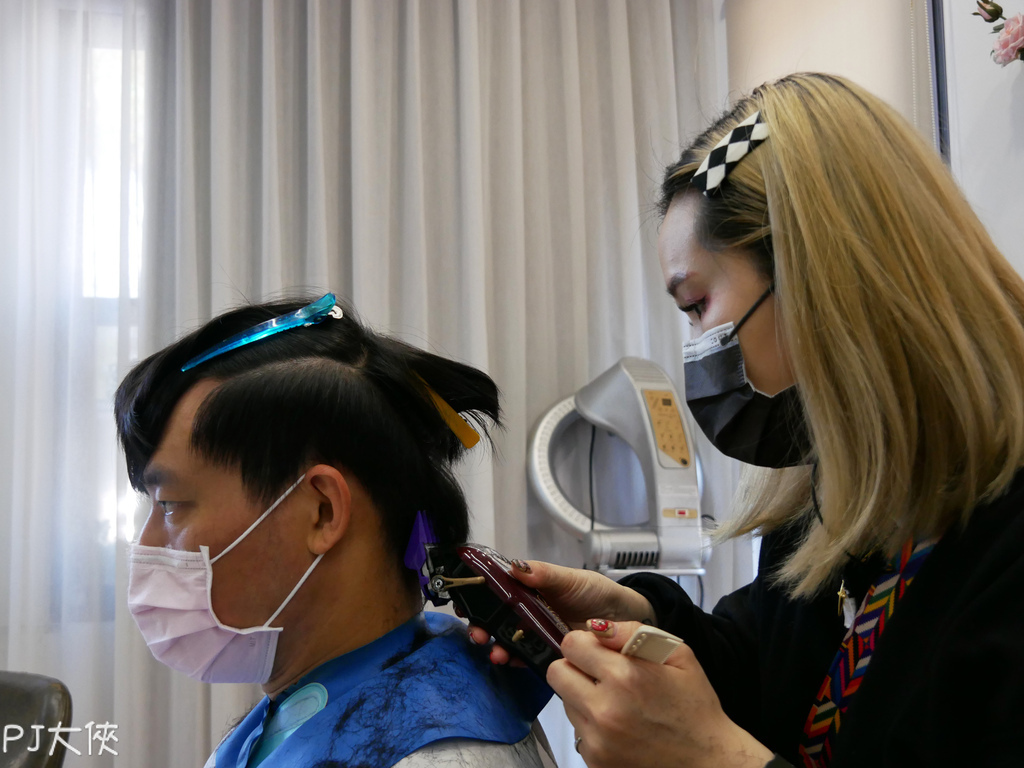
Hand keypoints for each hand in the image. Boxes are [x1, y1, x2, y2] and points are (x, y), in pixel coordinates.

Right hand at [467, 560, 655, 663]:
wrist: (622, 617)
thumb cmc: (596, 592)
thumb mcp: (570, 578)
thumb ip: (544, 574)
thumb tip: (515, 566)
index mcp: (528, 590)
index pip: (496, 592)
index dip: (477, 597)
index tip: (463, 602)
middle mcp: (528, 612)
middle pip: (496, 619)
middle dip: (481, 625)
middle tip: (477, 632)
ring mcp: (536, 634)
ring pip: (508, 639)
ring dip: (496, 645)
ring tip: (494, 651)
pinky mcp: (548, 653)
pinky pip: (527, 657)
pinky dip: (516, 659)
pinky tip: (510, 659)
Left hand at [549, 619, 772, 767]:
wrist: (708, 762)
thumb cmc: (695, 707)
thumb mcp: (678, 655)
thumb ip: (633, 632)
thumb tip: (596, 625)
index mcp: (625, 676)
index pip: (571, 644)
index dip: (586, 643)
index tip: (600, 650)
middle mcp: (604, 709)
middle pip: (557, 672)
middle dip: (575, 667)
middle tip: (600, 673)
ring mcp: (597, 739)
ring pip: (564, 701)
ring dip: (582, 696)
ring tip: (615, 701)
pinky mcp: (594, 760)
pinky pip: (577, 729)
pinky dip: (591, 724)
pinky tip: (619, 725)